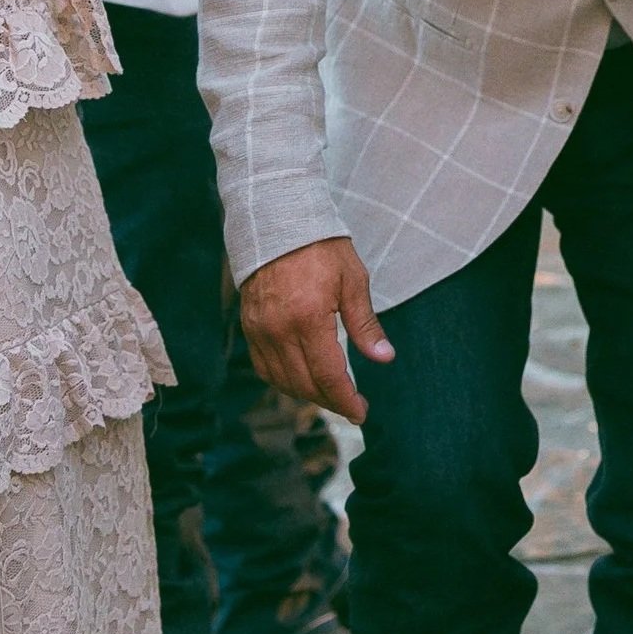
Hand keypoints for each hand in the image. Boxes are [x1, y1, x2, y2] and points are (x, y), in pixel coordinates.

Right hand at [240, 236, 393, 424]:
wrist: (278, 221)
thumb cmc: (321, 247)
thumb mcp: (353, 281)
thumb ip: (365, 325)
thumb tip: (384, 358)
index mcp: (308, 320)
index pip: (329, 376)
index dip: (346, 400)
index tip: (361, 412)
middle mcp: (279, 331)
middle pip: (304, 384)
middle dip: (330, 401)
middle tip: (352, 405)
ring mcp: (260, 331)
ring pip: (282, 380)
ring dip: (307, 394)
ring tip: (332, 394)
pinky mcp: (249, 327)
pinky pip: (264, 367)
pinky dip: (284, 380)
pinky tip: (302, 379)